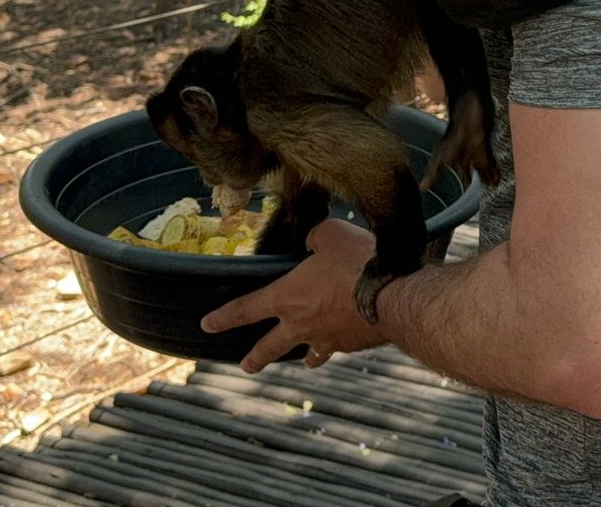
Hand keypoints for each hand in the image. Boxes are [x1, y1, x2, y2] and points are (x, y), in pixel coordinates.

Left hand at [201, 219, 388, 372]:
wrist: (394, 297)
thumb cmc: (357, 262)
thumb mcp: (331, 234)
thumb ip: (315, 238)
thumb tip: (313, 244)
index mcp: (287, 297)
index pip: (246, 308)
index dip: (224, 317)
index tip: (207, 325)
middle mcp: (302, 324)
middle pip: (270, 347)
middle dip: (255, 357)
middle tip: (246, 366)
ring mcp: (328, 338)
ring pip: (308, 354)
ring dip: (303, 357)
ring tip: (305, 360)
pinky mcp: (353, 344)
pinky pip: (340, 346)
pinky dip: (339, 343)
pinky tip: (347, 336)